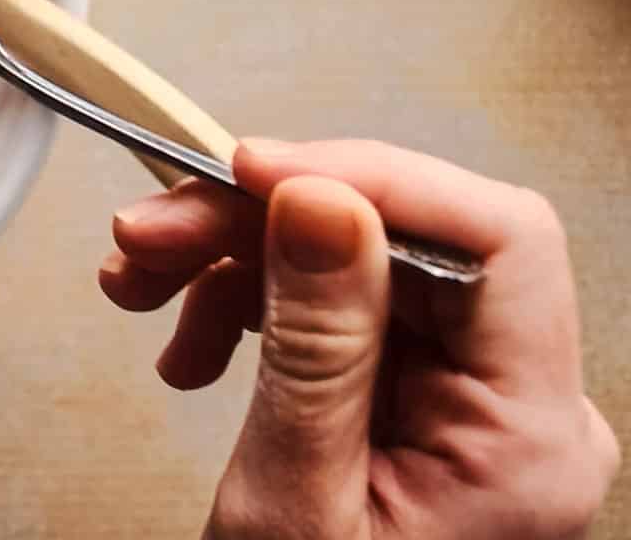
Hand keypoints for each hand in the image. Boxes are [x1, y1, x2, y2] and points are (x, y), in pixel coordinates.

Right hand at [99, 138, 618, 539]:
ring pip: (359, 264)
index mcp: (531, 440)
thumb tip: (323, 197)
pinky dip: (246, 307)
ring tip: (139, 288)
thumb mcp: (293, 500)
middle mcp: (522, 411)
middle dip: (261, 223)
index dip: (374, 180)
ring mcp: (472, 408)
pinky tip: (185, 344)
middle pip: (409, 243)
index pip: (499, 240)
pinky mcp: (418, 407)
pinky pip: (338, 312)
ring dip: (233, 262)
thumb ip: (317, 345)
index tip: (251, 170)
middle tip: (148, 230)